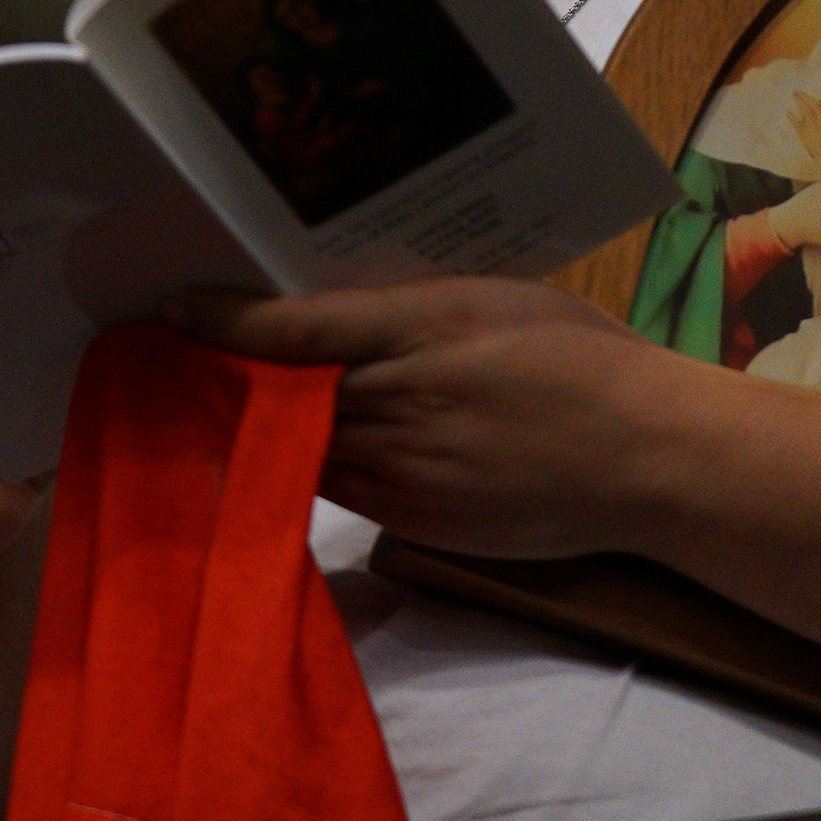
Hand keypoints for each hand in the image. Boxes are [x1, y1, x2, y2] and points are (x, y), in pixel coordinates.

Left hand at [175, 277, 673, 557]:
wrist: (648, 457)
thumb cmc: (581, 359)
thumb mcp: (494, 299)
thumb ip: (410, 306)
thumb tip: (337, 306)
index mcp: (423, 329)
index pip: (297, 330)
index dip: (226, 323)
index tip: (173, 310)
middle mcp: (402, 403)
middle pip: (286, 394)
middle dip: (235, 376)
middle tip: (183, 352)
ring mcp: (406, 473)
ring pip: (305, 447)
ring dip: (265, 427)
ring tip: (226, 398)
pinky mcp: (416, 521)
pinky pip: (341, 490)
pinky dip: (314, 467)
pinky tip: (300, 447)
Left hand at [790, 93, 820, 169]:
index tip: (817, 100)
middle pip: (814, 104)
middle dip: (806, 97)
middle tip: (798, 92)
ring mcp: (813, 126)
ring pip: (806, 110)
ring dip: (799, 101)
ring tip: (794, 95)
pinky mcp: (804, 133)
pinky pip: (797, 122)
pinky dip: (792, 117)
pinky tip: (788, 112)